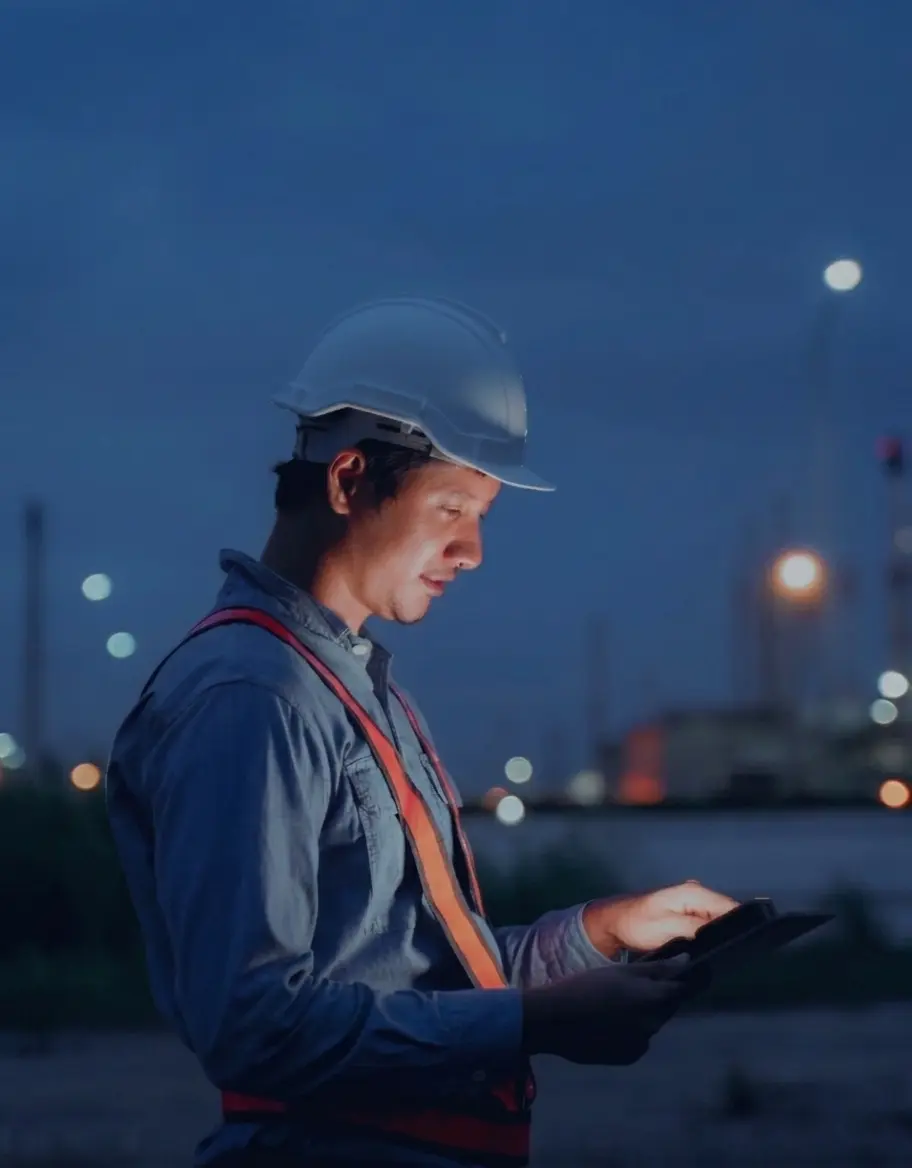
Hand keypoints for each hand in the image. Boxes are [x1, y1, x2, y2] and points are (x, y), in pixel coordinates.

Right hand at [521, 957, 690, 1065]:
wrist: (554, 1020)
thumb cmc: (587, 986)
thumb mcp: (623, 970)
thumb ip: (659, 968)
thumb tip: (688, 961)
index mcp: (655, 999)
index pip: (688, 987)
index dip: (696, 977)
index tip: (700, 968)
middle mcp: (654, 1024)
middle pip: (668, 1004)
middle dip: (660, 993)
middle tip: (635, 982)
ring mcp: (642, 1043)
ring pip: (651, 1021)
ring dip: (643, 1011)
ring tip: (613, 1000)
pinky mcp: (629, 1056)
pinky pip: (638, 1038)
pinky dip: (630, 1028)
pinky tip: (606, 1020)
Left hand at [583, 881, 739, 955]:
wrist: (614, 923)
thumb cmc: (639, 925)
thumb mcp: (668, 928)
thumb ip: (696, 929)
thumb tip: (722, 934)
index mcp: (694, 892)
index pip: (729, 906)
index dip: (742, 924)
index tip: (750, 944)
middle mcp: (697, 893)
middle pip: (726, 912)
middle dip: (733, 930)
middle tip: (741, 954)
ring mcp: (692, 903)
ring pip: (718, 918)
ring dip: (722, 933)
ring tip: (730, 954)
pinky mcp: (688, 914)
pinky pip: (708, 922)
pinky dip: (712, 934)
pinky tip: (714, 948)